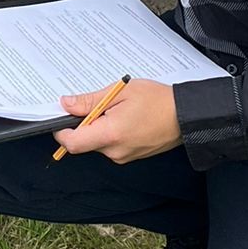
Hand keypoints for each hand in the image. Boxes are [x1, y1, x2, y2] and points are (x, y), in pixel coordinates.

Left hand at [53, 80, 179, 163]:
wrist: (186, 116)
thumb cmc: (158, 101)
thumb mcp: (120, 92)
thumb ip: (90, 101)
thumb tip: (67, 104)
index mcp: (110, 135)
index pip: (72, 143)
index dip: (61, 131)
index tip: (62, 118)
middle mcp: (115, 151)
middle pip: (84, 142)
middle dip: (85, 124)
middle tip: (99, 104)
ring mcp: (123, 156)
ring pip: (98, 143)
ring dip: (100, 127)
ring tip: (118, 109)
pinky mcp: (130, 156)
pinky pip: (111, 146)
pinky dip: (111, 132)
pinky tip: (126, 118)